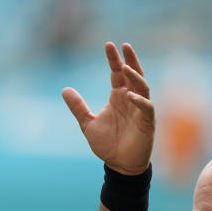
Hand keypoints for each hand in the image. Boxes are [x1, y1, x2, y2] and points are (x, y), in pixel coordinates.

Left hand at [62, 42, 154, 175]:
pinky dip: (139, 100)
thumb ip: (78, 107)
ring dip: (135, 76)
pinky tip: (130, 95)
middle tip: (123, 46)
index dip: (114, 59)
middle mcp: (131, 99)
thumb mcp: (87, 123)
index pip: (117, 73)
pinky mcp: (147, 122)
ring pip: (142, 87)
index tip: (109, 45)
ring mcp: (140, 109)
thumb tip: (64, 89)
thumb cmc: (107, 144)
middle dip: (129, 60)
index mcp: (118, 97)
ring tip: (125, 67)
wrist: (119, 165)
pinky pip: (146, 107)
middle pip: (133, 74)